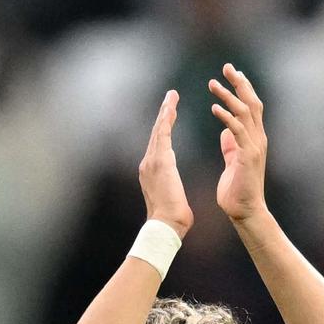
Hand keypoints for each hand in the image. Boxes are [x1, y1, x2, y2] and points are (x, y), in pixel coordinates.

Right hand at [139, 90, 193, 234]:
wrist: (165, 226)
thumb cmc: (172, 220)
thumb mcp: (172, 199)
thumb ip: (171, 188)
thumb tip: (175, 192)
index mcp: (151, 172)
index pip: (159, 145)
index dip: (164, 128)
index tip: (170, 115)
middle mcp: (148, 164)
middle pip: (156, 134)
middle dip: (163, 115)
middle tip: (170, 97)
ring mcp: (151, 162)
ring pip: (159, 131)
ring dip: (165, 112)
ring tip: (171, 97)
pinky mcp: (160, 161)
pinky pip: (163, 135)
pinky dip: (167, 119)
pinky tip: (171, 107)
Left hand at [208, 63, 268, 225]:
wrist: (245, 212)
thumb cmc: (237, 190)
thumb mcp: (233, 161)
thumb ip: (231, 145)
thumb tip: (226, 131)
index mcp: (254, 138)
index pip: (251, 106)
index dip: (242, 88)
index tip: (231, 73)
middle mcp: (258, 138)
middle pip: (252, 102)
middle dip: (240, 83)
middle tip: (227, 67)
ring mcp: (254, 146)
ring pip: (245, 112)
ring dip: (228, 96)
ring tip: (212, 84)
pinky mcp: (247, 156)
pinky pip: (237, 130)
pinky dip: (226, 117)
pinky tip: (214, 107)